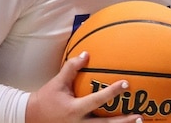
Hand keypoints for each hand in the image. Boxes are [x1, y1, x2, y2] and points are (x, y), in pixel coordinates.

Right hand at [26, 51, 142, 122]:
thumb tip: (86, 54)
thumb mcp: (57, 82)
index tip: (125, 84)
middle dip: (124, 122)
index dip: (111, 92)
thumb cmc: (46, 98)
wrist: (31, 117)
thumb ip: (71, 67)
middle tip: (139, 116)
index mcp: (74, 109)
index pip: (97, 100)